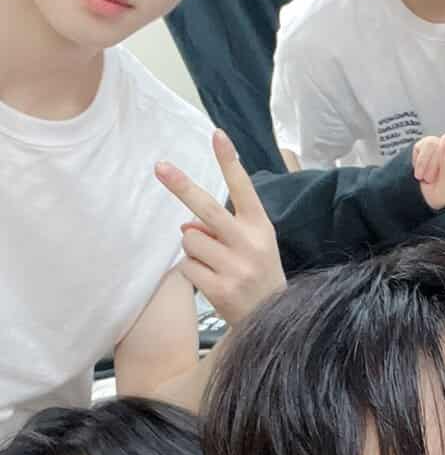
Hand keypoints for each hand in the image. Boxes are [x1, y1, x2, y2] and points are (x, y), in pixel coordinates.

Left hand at [155, 129, 285, 326]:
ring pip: (190, 239)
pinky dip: (192, 271)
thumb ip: (223, 228)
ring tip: (214, 264)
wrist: (273, 320)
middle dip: (181, 186)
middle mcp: (250, 243)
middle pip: (207, 208)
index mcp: (261, 226)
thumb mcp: (253, 245)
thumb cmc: (258, 274)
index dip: (229, 161)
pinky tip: (212, 282)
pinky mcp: (219, 289)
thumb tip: (186, 224)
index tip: (217, 134)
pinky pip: (187, 266)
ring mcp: (235, 267)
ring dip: (193, 248)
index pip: (243, 188)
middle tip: (159, 167)